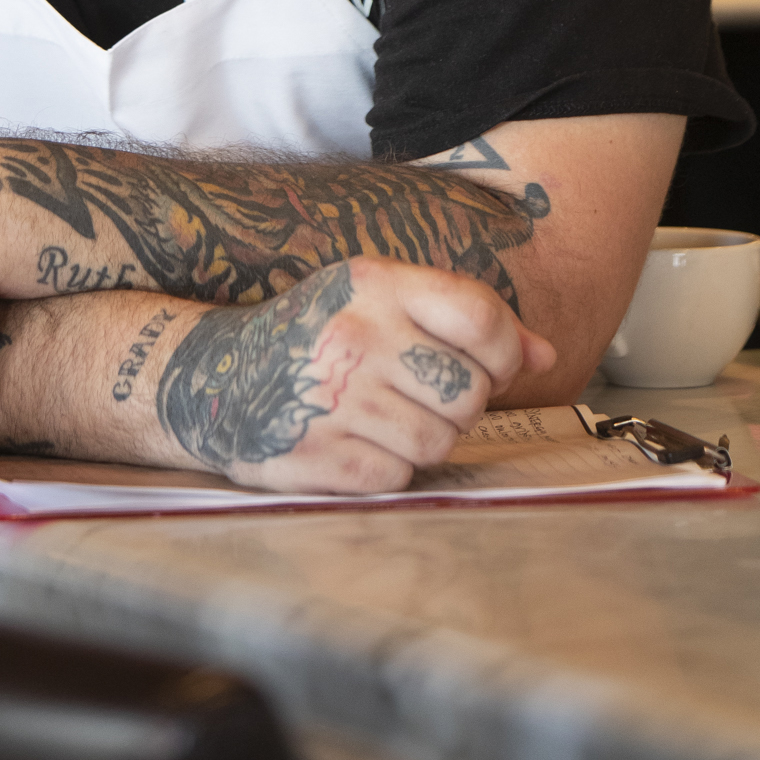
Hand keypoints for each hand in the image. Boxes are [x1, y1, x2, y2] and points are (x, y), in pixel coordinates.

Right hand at [150, 257, 556, 492]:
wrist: (213, 375)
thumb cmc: (316, 335)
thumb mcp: (381, 301)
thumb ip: (464, 320)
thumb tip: (545, 355)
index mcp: (375, 284)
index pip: (481, 318)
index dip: (503, 352)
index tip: (484, 363)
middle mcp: (355, 337)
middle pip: (469, 392)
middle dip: (459, 402)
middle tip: (418, 391)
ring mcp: (334, 399)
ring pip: (441, 441)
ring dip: (425, 438)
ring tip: (383, 415)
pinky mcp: (318, 456)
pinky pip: (398, 475)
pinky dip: (388, 465)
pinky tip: (355, 439)